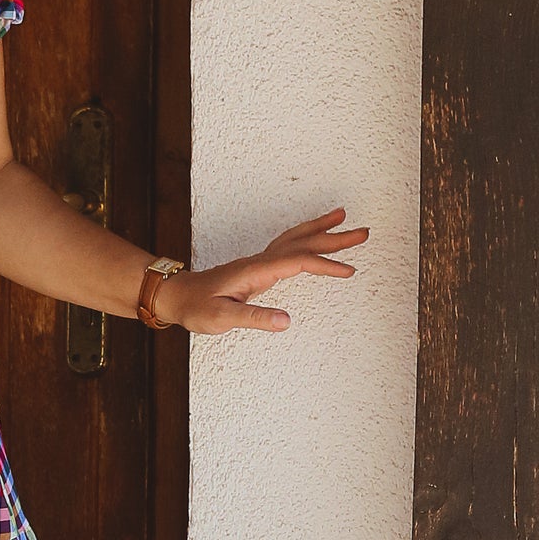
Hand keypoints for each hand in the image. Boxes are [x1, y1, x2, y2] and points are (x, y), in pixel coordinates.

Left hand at [153, 208, 369, 334]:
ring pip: (295, 239)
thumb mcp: (222, 318)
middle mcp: (259, 261)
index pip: (297, 262)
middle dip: (334, 237)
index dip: (324, 265)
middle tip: (364, 232)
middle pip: (302, 243)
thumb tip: (286, 321)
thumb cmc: (196, 308)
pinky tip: (314, 236)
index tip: (348, 270)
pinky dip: (305, 237)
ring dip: (321, 229)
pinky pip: (288, 245)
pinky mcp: (257, 266)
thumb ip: (254, 318)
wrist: (174, 296)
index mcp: (255, 271)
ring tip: (344, 218)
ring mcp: (258, 261)